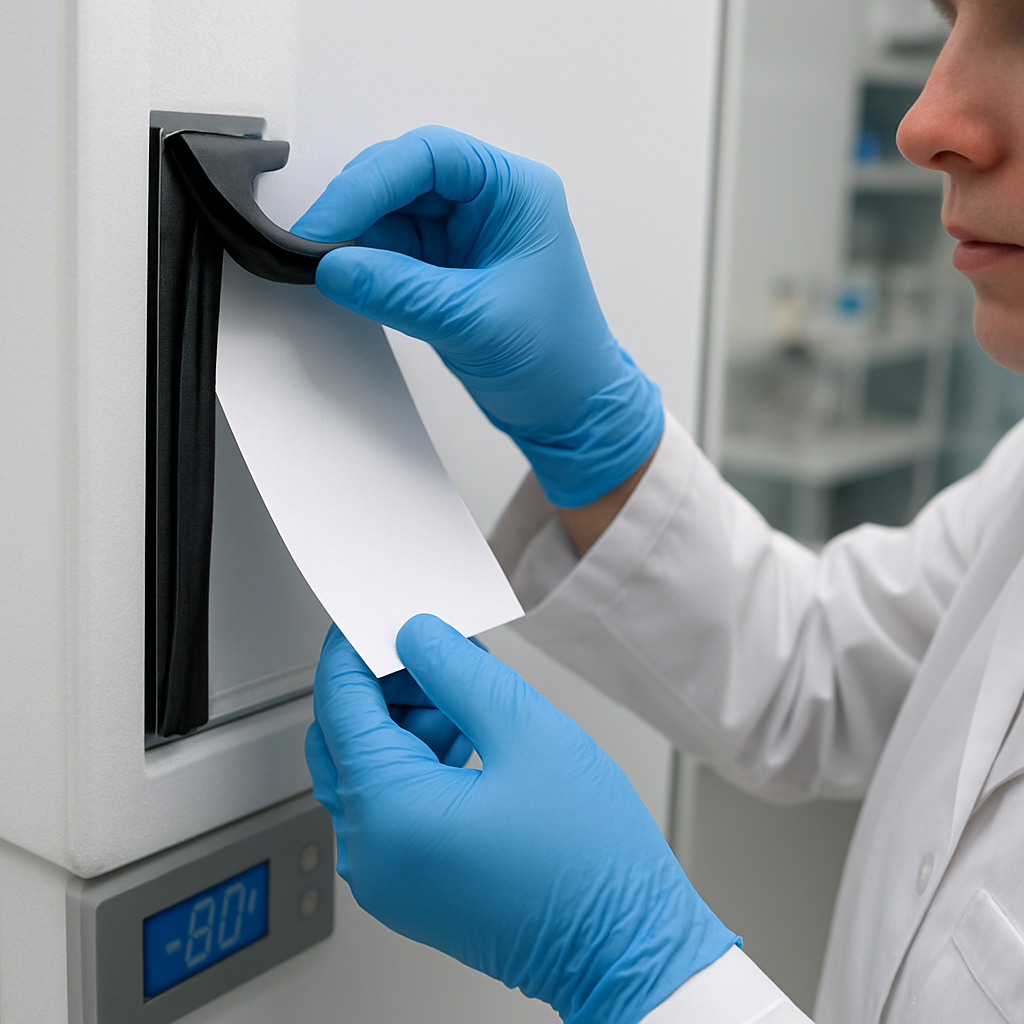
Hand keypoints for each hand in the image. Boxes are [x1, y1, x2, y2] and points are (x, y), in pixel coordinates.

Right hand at [292, 126, 662, 507]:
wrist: (571, 411)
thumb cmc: (557, 360)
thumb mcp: (475, 321)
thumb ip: (399, 291)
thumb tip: (334, 267)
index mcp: (515, 192)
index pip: (430, 157)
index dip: (370, 182)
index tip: (327, 221)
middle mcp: (489, 203)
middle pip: (403, 177)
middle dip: (356, 207)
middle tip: (314, 246)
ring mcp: (465, 236)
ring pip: (391, 213)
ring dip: (356, 237)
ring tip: (327, 269)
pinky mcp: (446, 269)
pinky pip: (392, 251)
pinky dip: (365, 264)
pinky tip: (348, 281)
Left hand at [305, 617, 737, 1023]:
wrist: (627, 951)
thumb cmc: (591, 863)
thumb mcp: (529, 733)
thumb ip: (459, 673)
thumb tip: (418, 637)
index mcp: (389, 814)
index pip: (339, 703)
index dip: (355, 648)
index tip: (380, 616)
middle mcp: (372, 853)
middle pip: (345, 737)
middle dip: (387, 686)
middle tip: (441, 657)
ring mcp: (388, 876)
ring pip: (368, 769)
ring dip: (408, 723)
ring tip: (473, 704)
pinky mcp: (411, 885)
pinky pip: (391, 805)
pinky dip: (419, 763)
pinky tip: (472, 742)